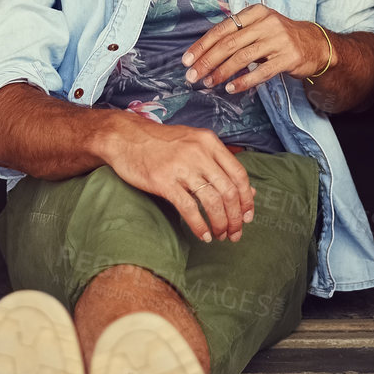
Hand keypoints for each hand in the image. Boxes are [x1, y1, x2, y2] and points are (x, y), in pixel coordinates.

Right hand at [100, 115, 255, 242]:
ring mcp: (181, 167)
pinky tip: (203, 235)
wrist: (125, 137)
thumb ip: (220, 165)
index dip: (247, 200)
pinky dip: (200, 226)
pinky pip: (189, 209)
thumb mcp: (194, 145)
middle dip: (236, 218)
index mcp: (209, 142)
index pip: (239, 175)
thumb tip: (249, 191)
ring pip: (212, 202)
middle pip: (229, 191)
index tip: (248, 217)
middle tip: (235, 233)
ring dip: (220, 224)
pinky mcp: (163, 181)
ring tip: (220, 236)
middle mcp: (199, 153)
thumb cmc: (162, 143)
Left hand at [181, 4, 327, 93]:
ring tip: (209, 83)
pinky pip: (261, 72)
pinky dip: (244, 81)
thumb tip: (203, 53)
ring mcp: (278, 40)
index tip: (187, 60)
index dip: (202, 46)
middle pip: (229, 44)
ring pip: (242, 57)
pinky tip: (231, 89)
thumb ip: (235, 34)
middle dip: (207, 61)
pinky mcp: (288, 58)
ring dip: (222, 72)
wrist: (315, 44)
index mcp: (255, 12)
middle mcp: (266, 23)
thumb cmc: (278, 37)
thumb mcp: (258, 26)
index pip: (221, 29)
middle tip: (192, 76)